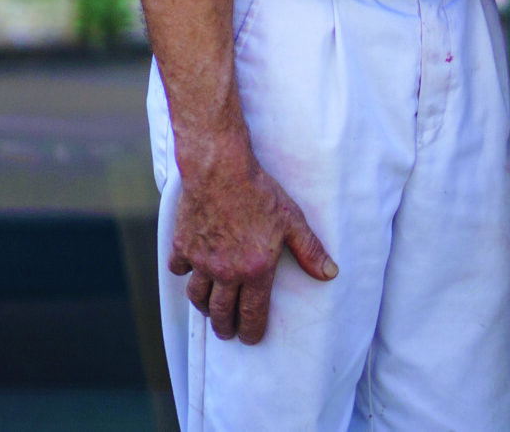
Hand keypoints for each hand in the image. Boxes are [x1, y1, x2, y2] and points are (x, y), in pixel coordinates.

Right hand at [166, 141, 337, 342]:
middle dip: (225, 328)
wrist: (221, 170)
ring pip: (198, 297)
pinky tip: (191, 271)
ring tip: (210, 309)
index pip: (252, 314)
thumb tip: (330, 273)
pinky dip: (184, 274)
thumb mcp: (292, 220)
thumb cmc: (260, 193)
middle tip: (228, 333)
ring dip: (204, 307)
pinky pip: (179, 270)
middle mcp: (225, 272)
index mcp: (255, 270)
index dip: (251, 331)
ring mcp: (201, 261)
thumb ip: (310, 250)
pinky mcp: (183, 246)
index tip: (250, 339)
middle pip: (221, 313)